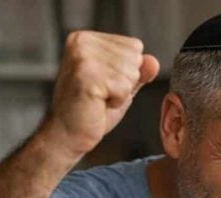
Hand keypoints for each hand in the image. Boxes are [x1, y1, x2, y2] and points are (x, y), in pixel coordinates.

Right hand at [44, 31, 158, 157]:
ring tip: (99, 98)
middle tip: (102, 94)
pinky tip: (97, 104)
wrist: (67, 135)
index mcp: (86, 38)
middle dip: (126, 82)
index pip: (134, 46)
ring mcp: (82, 57)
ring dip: (121, 92)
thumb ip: (138, 72)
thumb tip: (153, 61)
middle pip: (135, 57)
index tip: (105, 84)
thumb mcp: (121, 87)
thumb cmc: (92, 111)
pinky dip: (117, 101)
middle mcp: (81, 41)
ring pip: (131, 72)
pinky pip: (124, 87)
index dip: (127, 72)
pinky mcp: (86, 75)